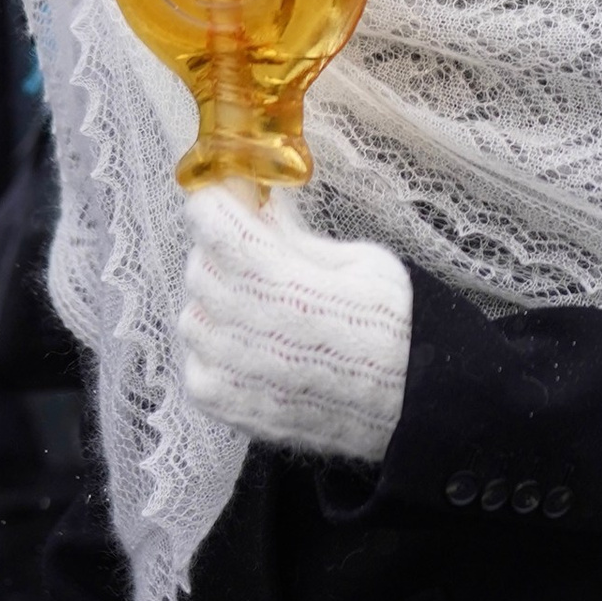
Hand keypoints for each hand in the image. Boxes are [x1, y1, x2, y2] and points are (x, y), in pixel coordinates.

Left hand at [179, 184, 411, 460]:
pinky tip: (252, 351)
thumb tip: (259, 207)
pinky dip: (215, 353)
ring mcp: (231, 371)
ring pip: (192, 316)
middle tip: (256, 251)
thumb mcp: (363, 264)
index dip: (216, 199)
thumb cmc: (395, 330)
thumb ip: (297, 239)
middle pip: (200, 265)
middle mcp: (248, 328)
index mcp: (285, 284)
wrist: (409, 407)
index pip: (213, 223)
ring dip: (217, 304)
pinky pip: (196, 365)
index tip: (229, 193)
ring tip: (257, 308)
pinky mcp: (225, 404)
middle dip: (223, 249)